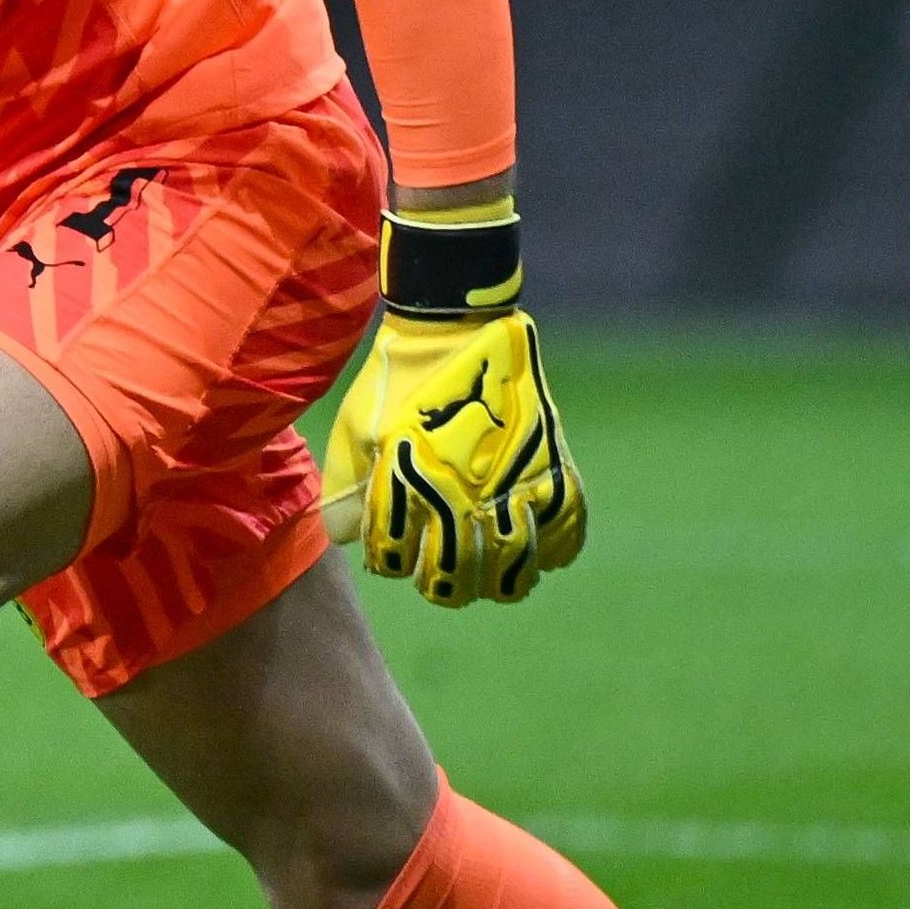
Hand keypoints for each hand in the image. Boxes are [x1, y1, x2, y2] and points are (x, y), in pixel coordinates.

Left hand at [320, 215, 587, 606]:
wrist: (456, 324)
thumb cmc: (397, 377)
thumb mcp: (355, 427)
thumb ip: (347, 487)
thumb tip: (343, 537)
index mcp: (408, 488)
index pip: (394, 561)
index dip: (389, 560)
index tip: (392, 549)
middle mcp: (463, 496)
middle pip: (455, 583)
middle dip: (441, 584)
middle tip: (440, 568)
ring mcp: (514, 486)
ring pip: (513, 572)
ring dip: (497, 578)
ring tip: (488, 566)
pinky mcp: (555, 469)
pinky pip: (565, 535)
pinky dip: (549, 550)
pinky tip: (531, 545)